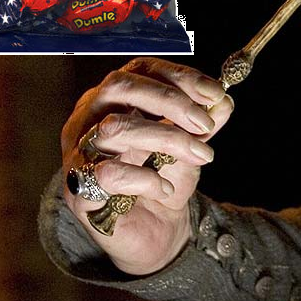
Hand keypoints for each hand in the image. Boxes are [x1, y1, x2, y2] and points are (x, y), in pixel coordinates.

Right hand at [60, 57, 234, 275]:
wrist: (156, 230)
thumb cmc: (166, 177)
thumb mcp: (192, 144)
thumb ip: (204, 122)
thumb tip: (222, 101)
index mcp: (116, 98)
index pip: (141, 70)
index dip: (179, 77)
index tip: (215, 93)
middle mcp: (89, 117)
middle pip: (120, 88)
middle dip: (170, 102)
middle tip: (206, 125)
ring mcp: (78, 151)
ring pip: (115, 128)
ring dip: (167, 140)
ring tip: (199, 156)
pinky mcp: (78, 190)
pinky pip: (107, 174)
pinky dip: (144, 179)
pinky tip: (164, 188)